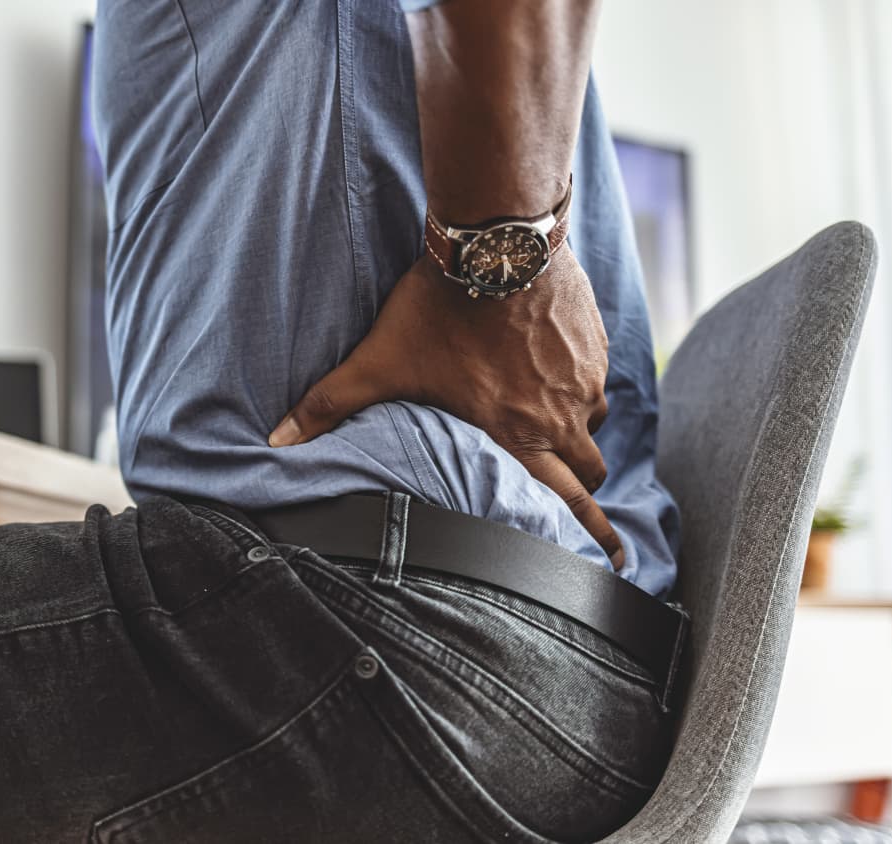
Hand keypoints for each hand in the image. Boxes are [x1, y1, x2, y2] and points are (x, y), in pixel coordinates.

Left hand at [268, 247, 623, 568]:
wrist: (496, 242)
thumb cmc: (438, 308)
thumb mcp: (379, 361)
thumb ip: (328, 406)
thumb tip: (276, 443)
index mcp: (516, 437)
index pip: (569, 503)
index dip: (595, 536)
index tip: (615, 562)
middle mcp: (560, 417)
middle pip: (590, 475)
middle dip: (585, 495)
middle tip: (586, 512)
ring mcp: (583, 378)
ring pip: (592, 425)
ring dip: (576, 434)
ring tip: (551, 429)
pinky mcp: (594, 342)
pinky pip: (595, 380)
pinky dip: (579, 386)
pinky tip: (553, 373)